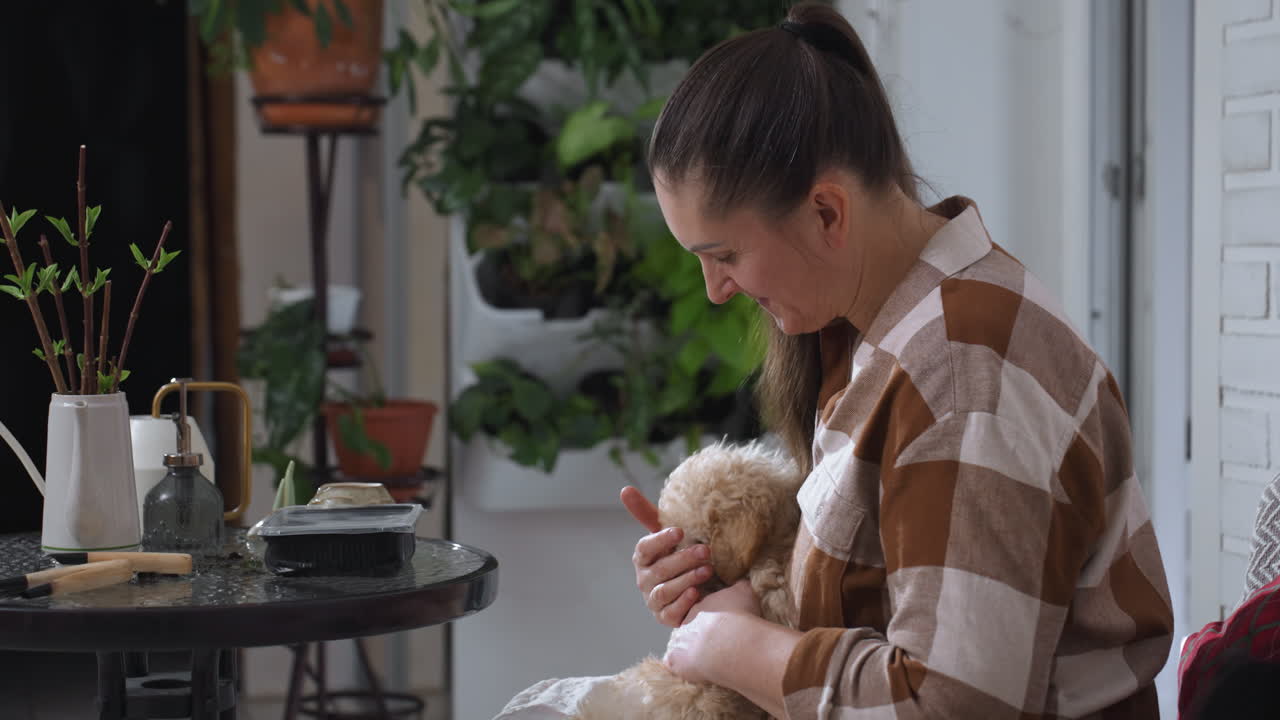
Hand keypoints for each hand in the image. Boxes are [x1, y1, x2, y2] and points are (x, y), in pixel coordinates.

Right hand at [622, 486, 714, 627]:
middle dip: (683, 559)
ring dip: (686, 580)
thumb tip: (625, 489)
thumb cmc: (680, 558)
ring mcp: (653, 601)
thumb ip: (649, 515)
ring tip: (708, 570)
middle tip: (705, 550)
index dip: (660, 540)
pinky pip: (671, 612)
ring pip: (664, 591)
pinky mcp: (665, 618)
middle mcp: (645, 579)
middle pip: (659, 570)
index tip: (680, 531)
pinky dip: (683, 602)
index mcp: (644, 558)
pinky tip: (697, 594)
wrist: (699, 590)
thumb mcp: (669, 537)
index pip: (644, 548)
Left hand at [664, 580, 759, 683]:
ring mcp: (677, 640)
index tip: (720, 625)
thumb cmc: (739, 617)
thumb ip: (741, 585)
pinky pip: (671, 663)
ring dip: (690, 651)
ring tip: (708, 658)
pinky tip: (692, 669)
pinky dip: (679, 666)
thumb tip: (743, 579)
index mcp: (700, 605)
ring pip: (679, 644)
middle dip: (699, 634)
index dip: (710, 618)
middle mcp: (685, 621)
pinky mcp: (674, 660)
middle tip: (715, 643)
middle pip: (689, 627)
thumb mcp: (745, 592)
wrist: (729, 642)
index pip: (700, 610)